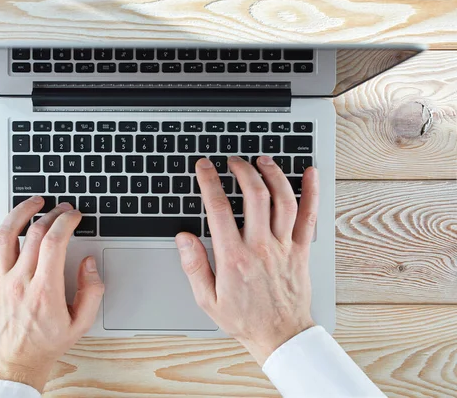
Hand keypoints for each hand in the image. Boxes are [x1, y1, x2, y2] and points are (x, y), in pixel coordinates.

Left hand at [0, 197, 103, 391]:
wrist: (17, 362)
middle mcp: (20, 281)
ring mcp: (0, 280)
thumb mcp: (82, 323)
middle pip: (34, 234)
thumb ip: (92, 292)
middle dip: (53, 214)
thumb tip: (88, 263)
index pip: (55, 243)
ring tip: (34, 201)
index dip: (67, 222)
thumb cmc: (48, 343)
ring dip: (20, 211)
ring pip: (6, 235)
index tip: (75, 216)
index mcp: (45, 290)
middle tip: (63, 208)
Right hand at [175, 156, 317, 365]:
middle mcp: (260, 247)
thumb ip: (193, 265)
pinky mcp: (301, 250)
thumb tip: (183, 237)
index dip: (209, 181)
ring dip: (272, 174)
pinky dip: (311, 192)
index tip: (204, 168)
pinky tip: (310, 174)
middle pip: (254, 195)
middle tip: (233, 161)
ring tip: (262, 160)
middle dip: (242, 170)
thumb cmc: (244, 318)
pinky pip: (310, 216)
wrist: (280, 335)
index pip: (218, 208)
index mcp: (234, 257)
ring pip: (283, 200)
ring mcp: (284, 247)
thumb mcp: (207, 299)